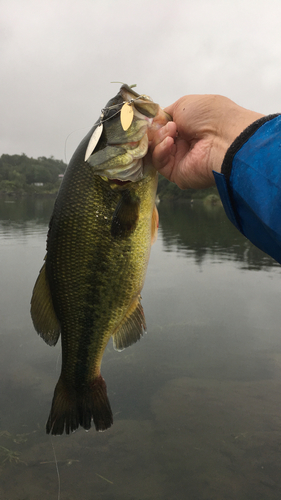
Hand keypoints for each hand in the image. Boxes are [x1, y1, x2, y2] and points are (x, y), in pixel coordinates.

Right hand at [149, 95, 263, 188]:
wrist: (225, 139)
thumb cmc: (210, 116)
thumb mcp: (184, 104)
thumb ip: (166, 113)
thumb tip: (156, 121)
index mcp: (188, 126)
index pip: (163, 125)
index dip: (155, 122)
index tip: (151, 117)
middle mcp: (184, 143)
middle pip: (156, 138)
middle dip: (156, 130)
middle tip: (166, 125)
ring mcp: (180, 159)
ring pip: (155, 149)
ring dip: (159, 138)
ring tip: (172, 131)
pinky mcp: (176, 174)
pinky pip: (159, 163)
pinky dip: (161, 151)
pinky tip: (170, 143)